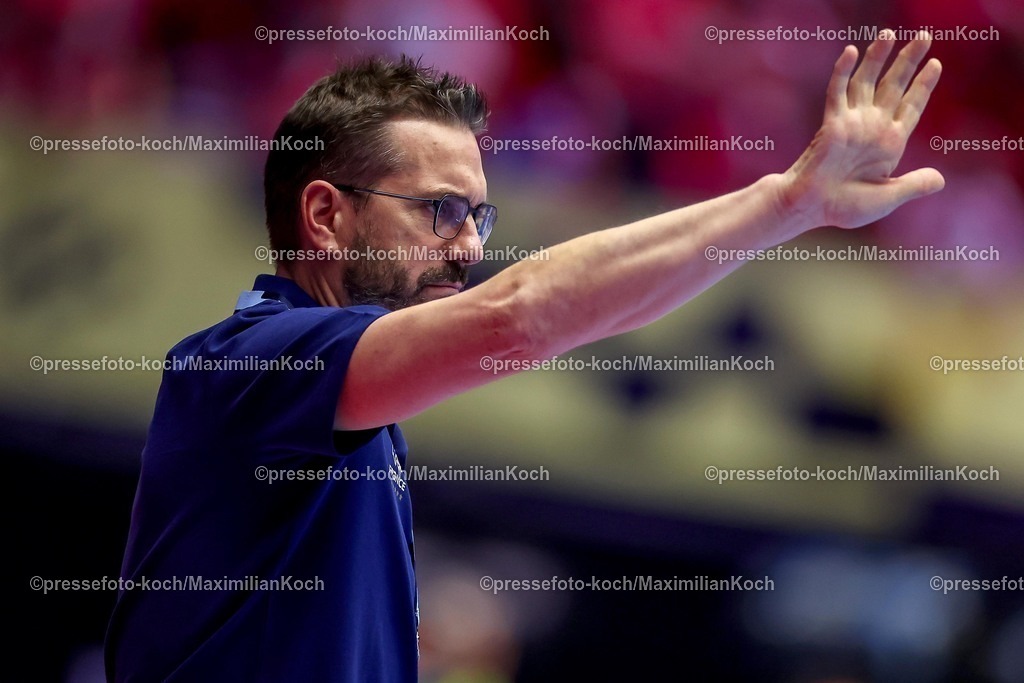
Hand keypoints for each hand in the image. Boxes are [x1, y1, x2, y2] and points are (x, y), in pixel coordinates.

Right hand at [779, 30, 943, 230]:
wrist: (812, 207)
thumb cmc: (845, 207)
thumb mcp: (888, 197)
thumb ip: (914, 185)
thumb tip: (940, 180)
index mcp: (889, 143)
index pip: (911, 106)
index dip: (923, 85)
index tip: (935, 64)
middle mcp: (872, 126)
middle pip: (894, 85)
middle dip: (909, 60)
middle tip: (925, 36)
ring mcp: (852, 122)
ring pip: (867, 81)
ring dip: (878, 57)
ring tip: (890, 32)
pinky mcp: (832, 122)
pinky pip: (838, 91)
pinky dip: (843, 71)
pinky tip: (851, 51)